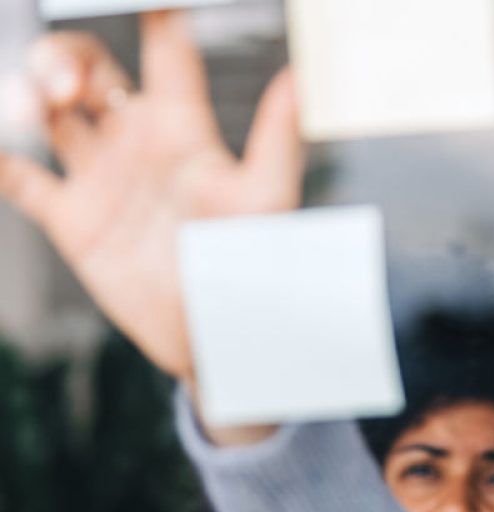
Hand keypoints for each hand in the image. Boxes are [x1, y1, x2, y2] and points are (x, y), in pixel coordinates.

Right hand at [0, 12, 303, 380]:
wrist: (217, 336)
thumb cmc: (252, 267)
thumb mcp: (267, 200)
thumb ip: (277, 138)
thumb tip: (302, 76)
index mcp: (185, 129)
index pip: (166, 50)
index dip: (154, 11)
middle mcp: (139, 143)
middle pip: (89, 67)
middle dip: (66, 55)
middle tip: (64, 81)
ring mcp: (103, 178)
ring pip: (50, 111)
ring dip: (30, 94)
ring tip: (34, 108)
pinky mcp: (74, 219)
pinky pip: (21, 178)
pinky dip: (0, 160)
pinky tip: (0, 155)